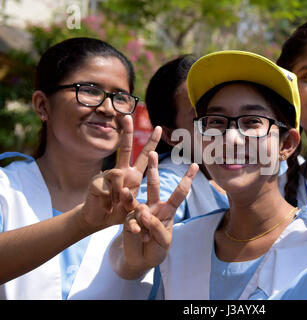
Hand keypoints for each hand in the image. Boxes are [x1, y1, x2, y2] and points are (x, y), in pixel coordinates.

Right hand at [78, 115, 161, 231]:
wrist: (99, 219)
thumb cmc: (118, 211)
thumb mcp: (132, 206)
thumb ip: (132, 199)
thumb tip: (123, 190)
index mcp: (133, 175)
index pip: (144, 156)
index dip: (151, 142)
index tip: (159, 127)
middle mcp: (120, 171)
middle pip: (125, 148)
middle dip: (126, 132)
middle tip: (127, 115)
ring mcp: (106, 175)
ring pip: (117, 175)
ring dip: (119, 194)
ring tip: (115, 205)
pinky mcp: (95, 182)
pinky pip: (105, 188)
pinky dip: (108, 201)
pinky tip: (106, 206)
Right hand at [121, 151, 198, 270]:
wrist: (140, 260)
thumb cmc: (157, 249)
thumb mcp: (163, 240)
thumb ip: (157, 226)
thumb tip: (143, 212)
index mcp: (168, 209)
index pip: (179, 192)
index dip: (186, 179)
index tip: (195, 165)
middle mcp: (154, 207)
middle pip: (154, 184)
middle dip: (153, 168)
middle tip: (152, 152)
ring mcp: (140, 212)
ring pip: (138, 201)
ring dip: (138, 206)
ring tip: (142, 213)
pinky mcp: (127, 219)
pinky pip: (131, 218)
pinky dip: (135, 228)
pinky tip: (138, 234)